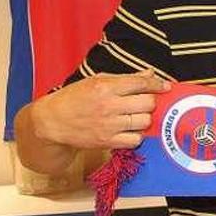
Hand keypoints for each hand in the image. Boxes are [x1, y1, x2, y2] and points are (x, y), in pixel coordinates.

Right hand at [28, 70, 170, 149]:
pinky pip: (135, 140)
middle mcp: (108, 105)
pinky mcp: (107, 141)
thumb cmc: (73, 98)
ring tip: (136, 115)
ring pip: (144, 122)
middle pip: (147, 103)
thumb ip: (125, 78)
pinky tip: (129, 129)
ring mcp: (109, 125)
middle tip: (146, 102)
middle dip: (151, 102)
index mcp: (105, 86)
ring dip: (145, 118)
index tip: (164, 87)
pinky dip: (137, 135)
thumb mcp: (96, 81)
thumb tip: (150, 74)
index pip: (141, 83)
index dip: (157, 84)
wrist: (51, 122)